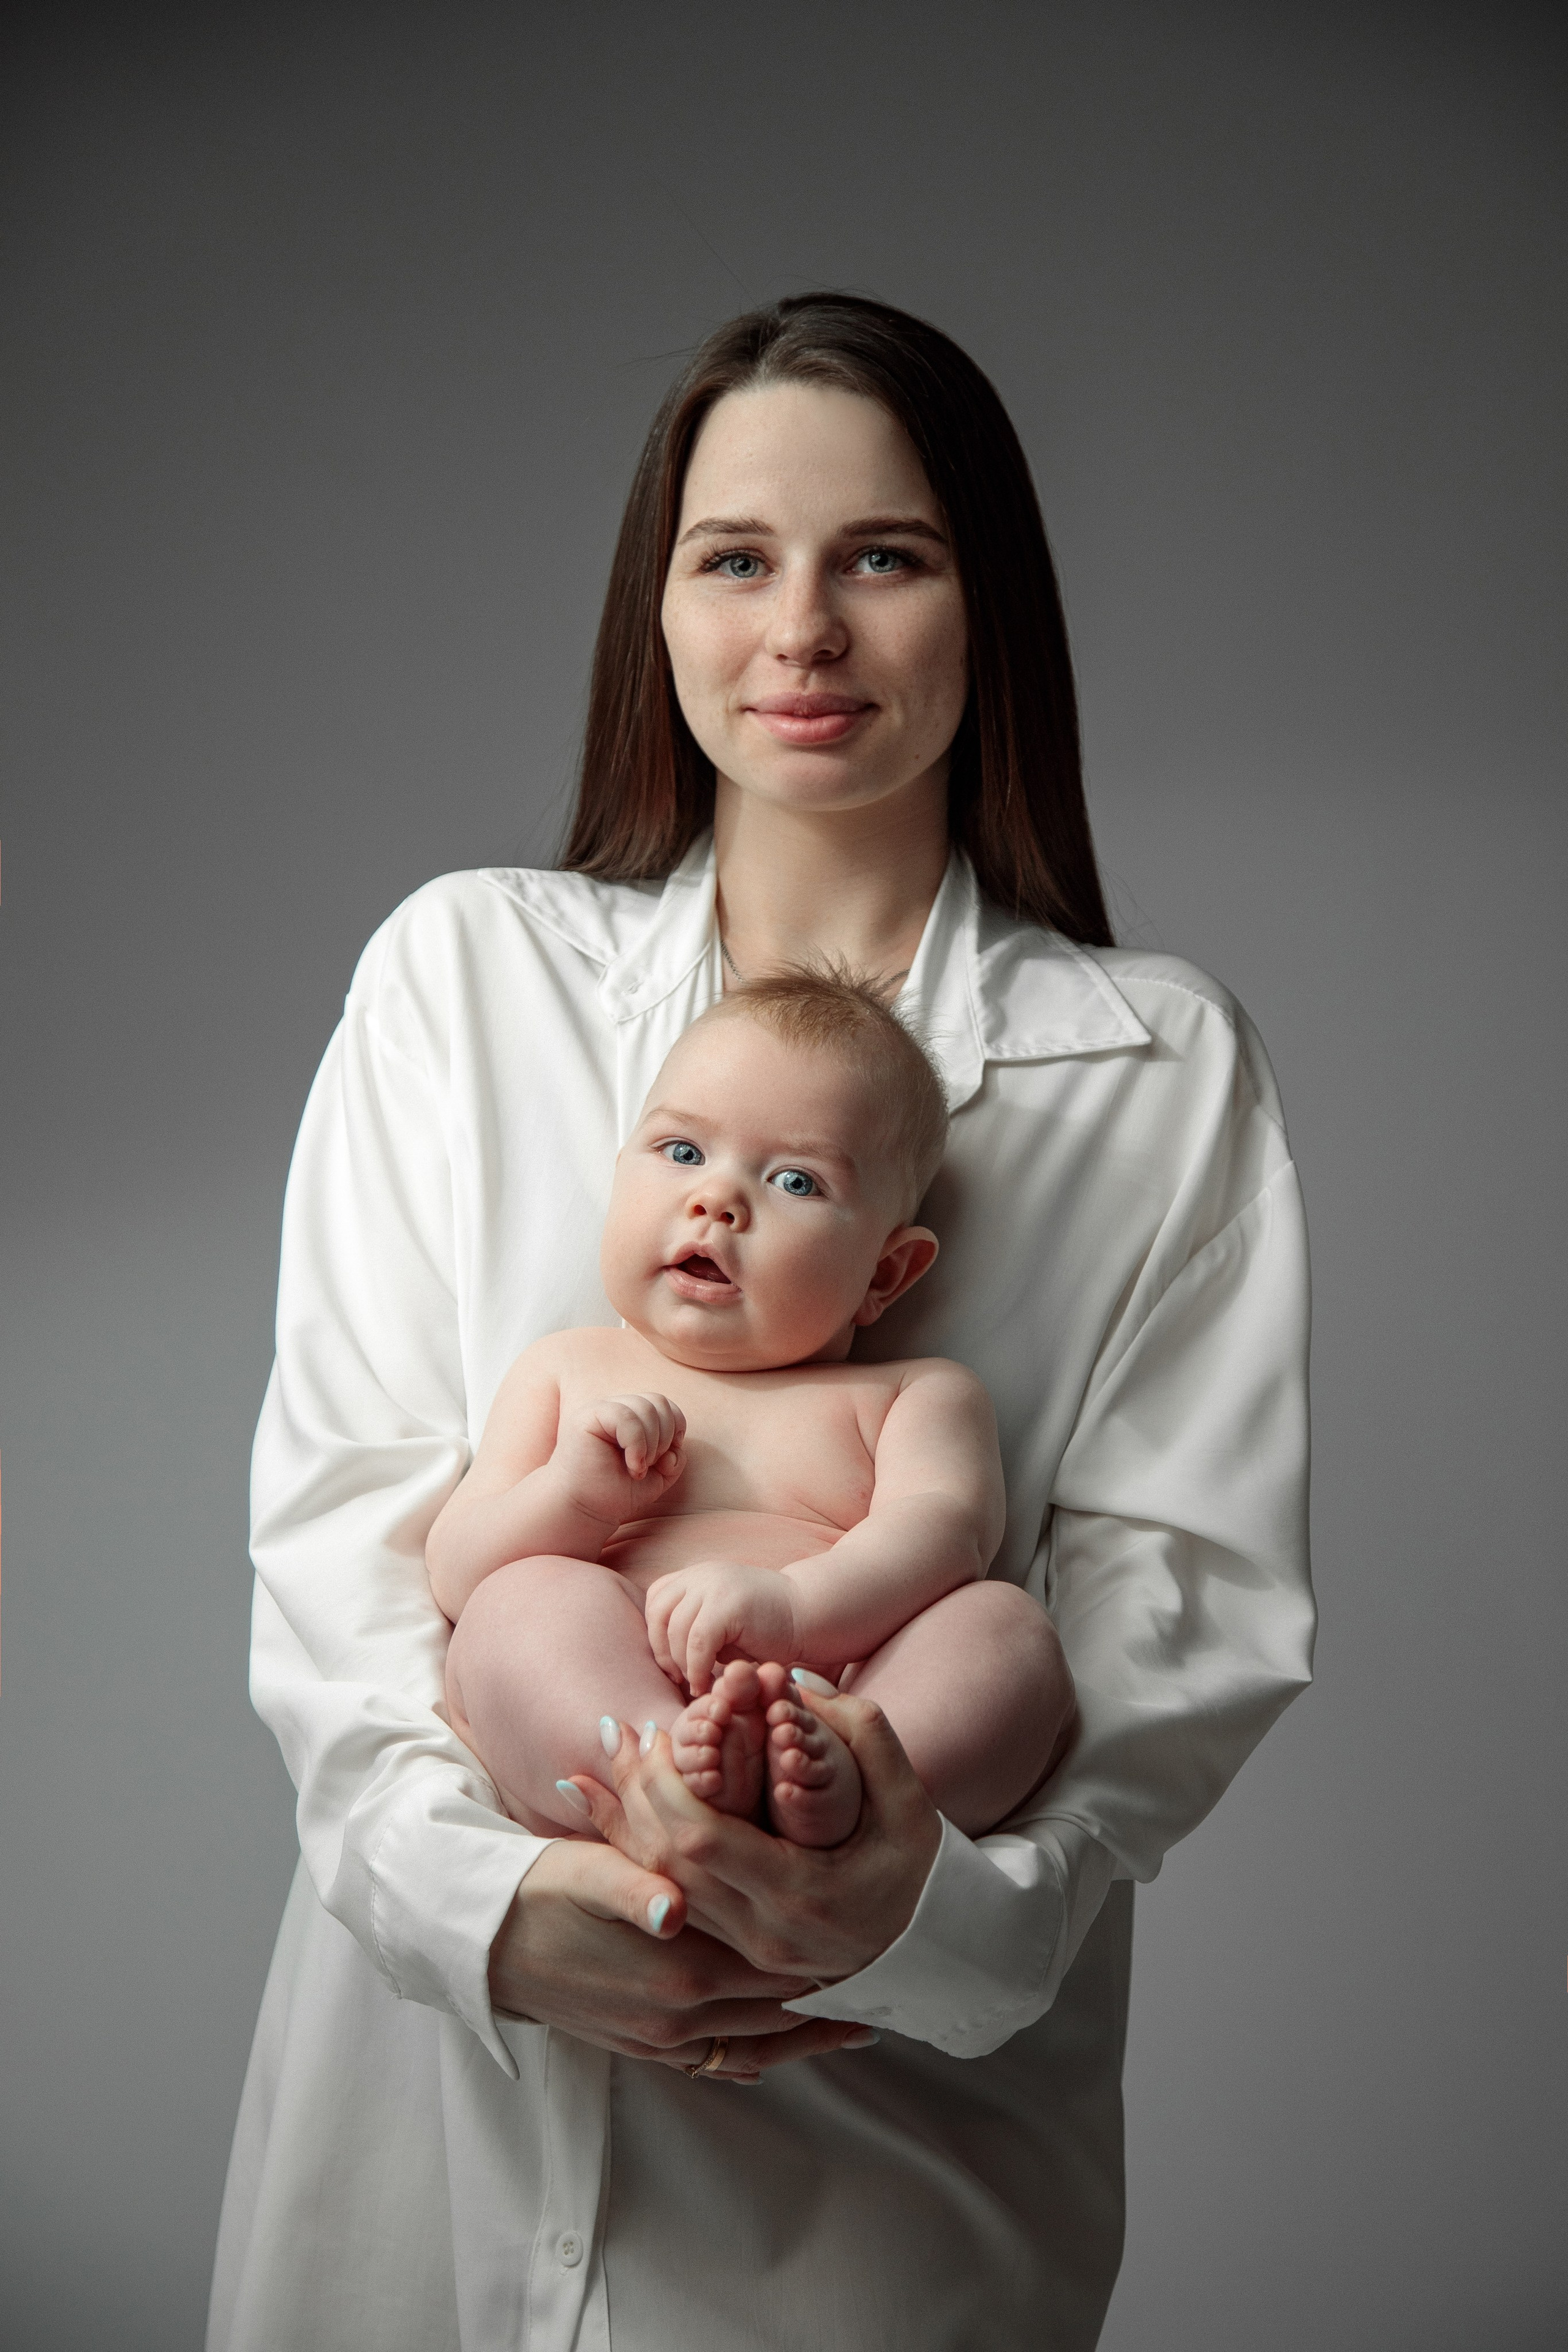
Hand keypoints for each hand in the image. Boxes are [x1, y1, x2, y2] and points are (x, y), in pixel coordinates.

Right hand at [488, 1837, 878, 2082]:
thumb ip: (638, 1887)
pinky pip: (714, 2062)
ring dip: (804, 2035)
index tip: (875, 1939)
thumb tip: (672, 1907)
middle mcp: (677, 2015)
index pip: (775, 1962)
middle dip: (829, 1995)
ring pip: (755, 2046)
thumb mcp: (589, 1872)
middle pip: (777, 2010)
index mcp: (677, 1967)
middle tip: (888, 1980)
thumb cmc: (542, 1889)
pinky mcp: (642, 2048)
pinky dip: (754, 2056)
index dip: (825, 1951)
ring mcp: (660, 2039)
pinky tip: (777, 2049)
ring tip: (859, 2025)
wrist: (482, 1942)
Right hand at [550, 1393, 685, 1527]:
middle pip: (658, 1402)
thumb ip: (674, 1460)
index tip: (665, 1459)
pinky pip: (625, 1417)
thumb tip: (676, 1447)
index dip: (675, 1427)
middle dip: (664, 1438)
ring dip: (651, 1444)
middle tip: (649, 1466)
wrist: (584, 1510)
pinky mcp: (588, 1417)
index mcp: (632, 1417)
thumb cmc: (615, 1494)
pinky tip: (632, 1466)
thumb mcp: (658, 1478)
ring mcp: (601, 1410)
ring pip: (645, 1408)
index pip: (664, 1404)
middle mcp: (616, 1409)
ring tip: (638, 1469)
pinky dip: (637, 1444)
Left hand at [572, 1692, 942, 1985]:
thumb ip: (860, 1732)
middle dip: (634, 1794)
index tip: (656, 1730)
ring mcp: (749, 1951)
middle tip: (619, 1733)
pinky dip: (644, 1854)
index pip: (701, 1840)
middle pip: (667, 1865)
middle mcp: (764, 1933)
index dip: (664, 1784)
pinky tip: (619, 1815)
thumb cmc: (924, 1870)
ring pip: (661, 1889)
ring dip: (628, 1823)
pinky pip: (676, 1903)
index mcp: (801, 1894)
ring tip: (611, 1761)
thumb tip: (796, 1684)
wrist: (936, 1953)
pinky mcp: (742, 1953)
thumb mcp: (908, 1798)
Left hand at [644, 1560, 800, 1694]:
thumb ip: (694, 1626)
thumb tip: (663, 1654)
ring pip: (676, 1630)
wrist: (811, 1614)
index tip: (671, 1663)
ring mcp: (714, 1584)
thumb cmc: (768, 1628)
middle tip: (678, 1678)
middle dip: (662, 1652)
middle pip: (658, 1614)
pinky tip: (706, 1683)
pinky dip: (696, 1668)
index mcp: (698, 1575)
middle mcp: (702, 1574)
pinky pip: (697, 1642)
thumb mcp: (722, 1620)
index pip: (656, 1600)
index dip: (656, 1634)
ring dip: (681, 1664)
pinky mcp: (729, 1603)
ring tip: (696, 1683)